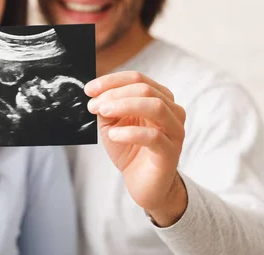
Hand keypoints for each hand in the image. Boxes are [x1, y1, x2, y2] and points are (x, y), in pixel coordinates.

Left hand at [85, 71, 186, 224]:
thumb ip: (107, 107)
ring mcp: (175, 131)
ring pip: (155, 107)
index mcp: (159, 98)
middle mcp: (172, 111)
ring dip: (124, 106)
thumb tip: (96, 94)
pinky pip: (153, 136)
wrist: (143, 183)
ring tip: (103, 113)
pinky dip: (130, 132)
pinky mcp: (171, 152)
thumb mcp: (113, 123)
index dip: (111, 81)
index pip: (138, 78)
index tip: (89, 89)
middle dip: (115, 94)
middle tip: (94, 105)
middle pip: (146, 89)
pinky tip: (114, 135)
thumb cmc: (129, 149)